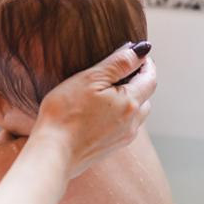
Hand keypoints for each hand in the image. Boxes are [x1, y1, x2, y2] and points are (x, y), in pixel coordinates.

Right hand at [33, 42, 156, 178]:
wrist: (52, 153)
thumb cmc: (66, 113)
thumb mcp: (91, 79)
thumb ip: (118, 63)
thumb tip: (142, 50)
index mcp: (130, 103)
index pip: (150, 78)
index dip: (146, 64)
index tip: (137, 54)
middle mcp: (132, 123)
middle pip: (145, 96)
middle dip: (138, 81)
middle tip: (122, 69)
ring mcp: (122, 138)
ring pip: (136, 113)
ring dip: (130, 99)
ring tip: (110, 89)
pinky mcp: (110, 148)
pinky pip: (124, 126)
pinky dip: (119, 114)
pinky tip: (100, 111)